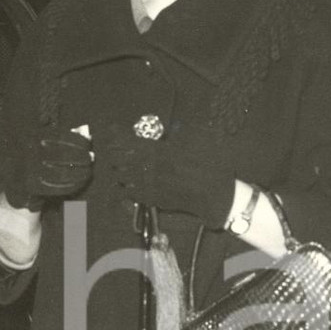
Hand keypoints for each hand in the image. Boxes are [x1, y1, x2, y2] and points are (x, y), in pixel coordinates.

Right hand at [3, 126, 93, 210]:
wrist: (10, 179)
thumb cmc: (32, 157)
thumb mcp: (41, 142)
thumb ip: (61, 139)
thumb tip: (87, 136)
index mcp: (32, 136)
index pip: (60, 136)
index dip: (77, 140)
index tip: (88, 144)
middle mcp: (29, 152)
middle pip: (62, 155)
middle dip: (81, 157)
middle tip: (90, 159)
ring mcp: (28, 170)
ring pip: (61, 173)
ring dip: (79, 173)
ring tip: (87, 172)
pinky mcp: (30, 186)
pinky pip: (56, 187)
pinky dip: (71, 185)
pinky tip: (79, 183)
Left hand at [102, 123, 235, 228]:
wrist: (219, 198)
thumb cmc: (214, 168)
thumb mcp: (203, 141)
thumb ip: (185, 133)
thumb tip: (176, 129)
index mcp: (162, 151)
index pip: (131, 140)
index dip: (118, 135)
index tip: (112, 130)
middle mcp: (152, 168)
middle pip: (120, 158)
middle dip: (114, 153)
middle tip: (113, 150)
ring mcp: (152, 186)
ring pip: (123, 177)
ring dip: (118, 171)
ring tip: (118, 168)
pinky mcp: (154, 200)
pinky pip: (131, 194)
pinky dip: (125, 189)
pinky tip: (125, 187)